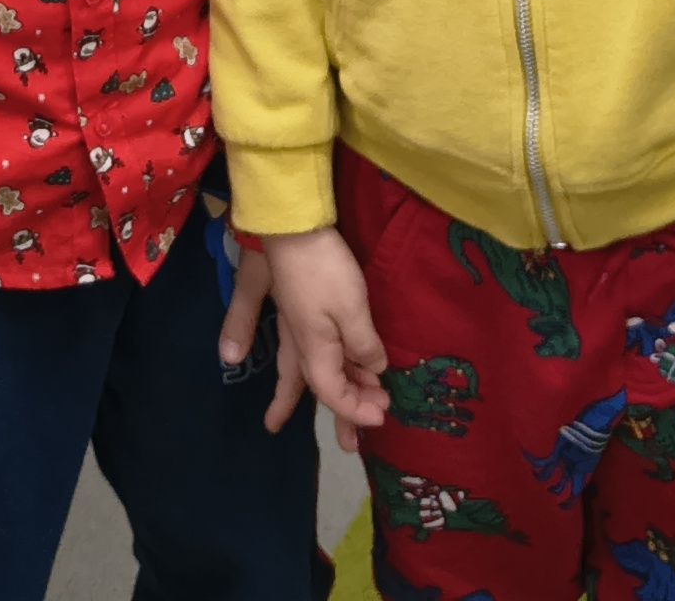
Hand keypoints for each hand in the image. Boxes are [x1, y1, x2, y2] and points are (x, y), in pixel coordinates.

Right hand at [255, 228, 388, 445]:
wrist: (291, 227)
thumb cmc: (324, 270)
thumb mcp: (352, 310)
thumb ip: (364, 345)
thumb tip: (373, 369)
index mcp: (314, 351)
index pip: (334, 394)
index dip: (357, 409)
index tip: (383, 416)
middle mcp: (303, 345)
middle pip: (319, 389)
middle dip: (334, 416)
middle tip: (346, 447)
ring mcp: (299, 326)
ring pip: (310, 373)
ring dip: (323, 397)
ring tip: (313, 422)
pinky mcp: (302, 308)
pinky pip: (314, 350)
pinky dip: (324, 368)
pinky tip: (327, 369)